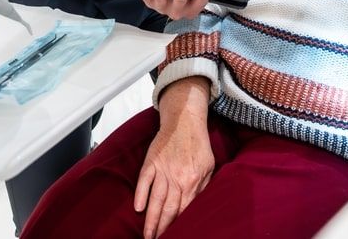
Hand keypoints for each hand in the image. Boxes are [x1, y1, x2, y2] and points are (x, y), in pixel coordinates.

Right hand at [135, 78, 212, 238]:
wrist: (185, 121)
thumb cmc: (198, 144)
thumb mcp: (208, 166)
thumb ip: (202, 187)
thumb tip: (196, 206)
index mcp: (192, 180)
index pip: (184, 209)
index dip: (178, 225)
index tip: (174, 236)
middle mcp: (177, 177)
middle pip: (168, 208)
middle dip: (162, 228)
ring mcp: (163, 169)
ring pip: (156, 199)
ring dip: (151, 219)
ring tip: (147, 234)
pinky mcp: (152, 161)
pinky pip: (144, 180)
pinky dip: (141, 194)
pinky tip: (138, 208)